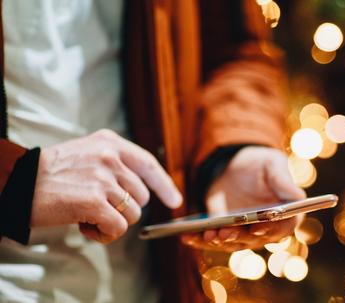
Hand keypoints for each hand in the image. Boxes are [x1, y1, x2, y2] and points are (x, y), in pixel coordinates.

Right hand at [31, 129, 181, 243]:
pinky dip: (104, 234)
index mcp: (110, 143)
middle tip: (97, 207)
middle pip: (141, 196)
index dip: (164, 185)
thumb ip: (114, 163)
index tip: (174, 200)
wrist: (17, 183)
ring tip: (86, 214)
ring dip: (112, 221)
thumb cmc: (50, 173)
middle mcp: (110, 157)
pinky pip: (119, 228)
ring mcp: (104, 179)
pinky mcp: (95, 201)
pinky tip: (85, 226)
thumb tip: (142, 188)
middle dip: (124, 208)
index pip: (148, 164)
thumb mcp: (86, 153)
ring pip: (132, 214)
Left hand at [182, 147, 305, 251]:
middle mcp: (267, 230)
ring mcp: (245, 235)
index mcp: (286, 215)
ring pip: (232, 243)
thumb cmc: (262, 164)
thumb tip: (299, 198)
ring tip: (206, 234)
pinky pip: (213, 240)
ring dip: (218, 242)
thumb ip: (284, 181)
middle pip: (254, 239)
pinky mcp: (225, 233)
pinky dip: (200, 240)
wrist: (237, 167)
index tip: (258, 227)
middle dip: (238, 237)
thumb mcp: (274, 165)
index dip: (272, 229)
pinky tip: (187, 237)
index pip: (283, 227)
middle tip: (224, 233)